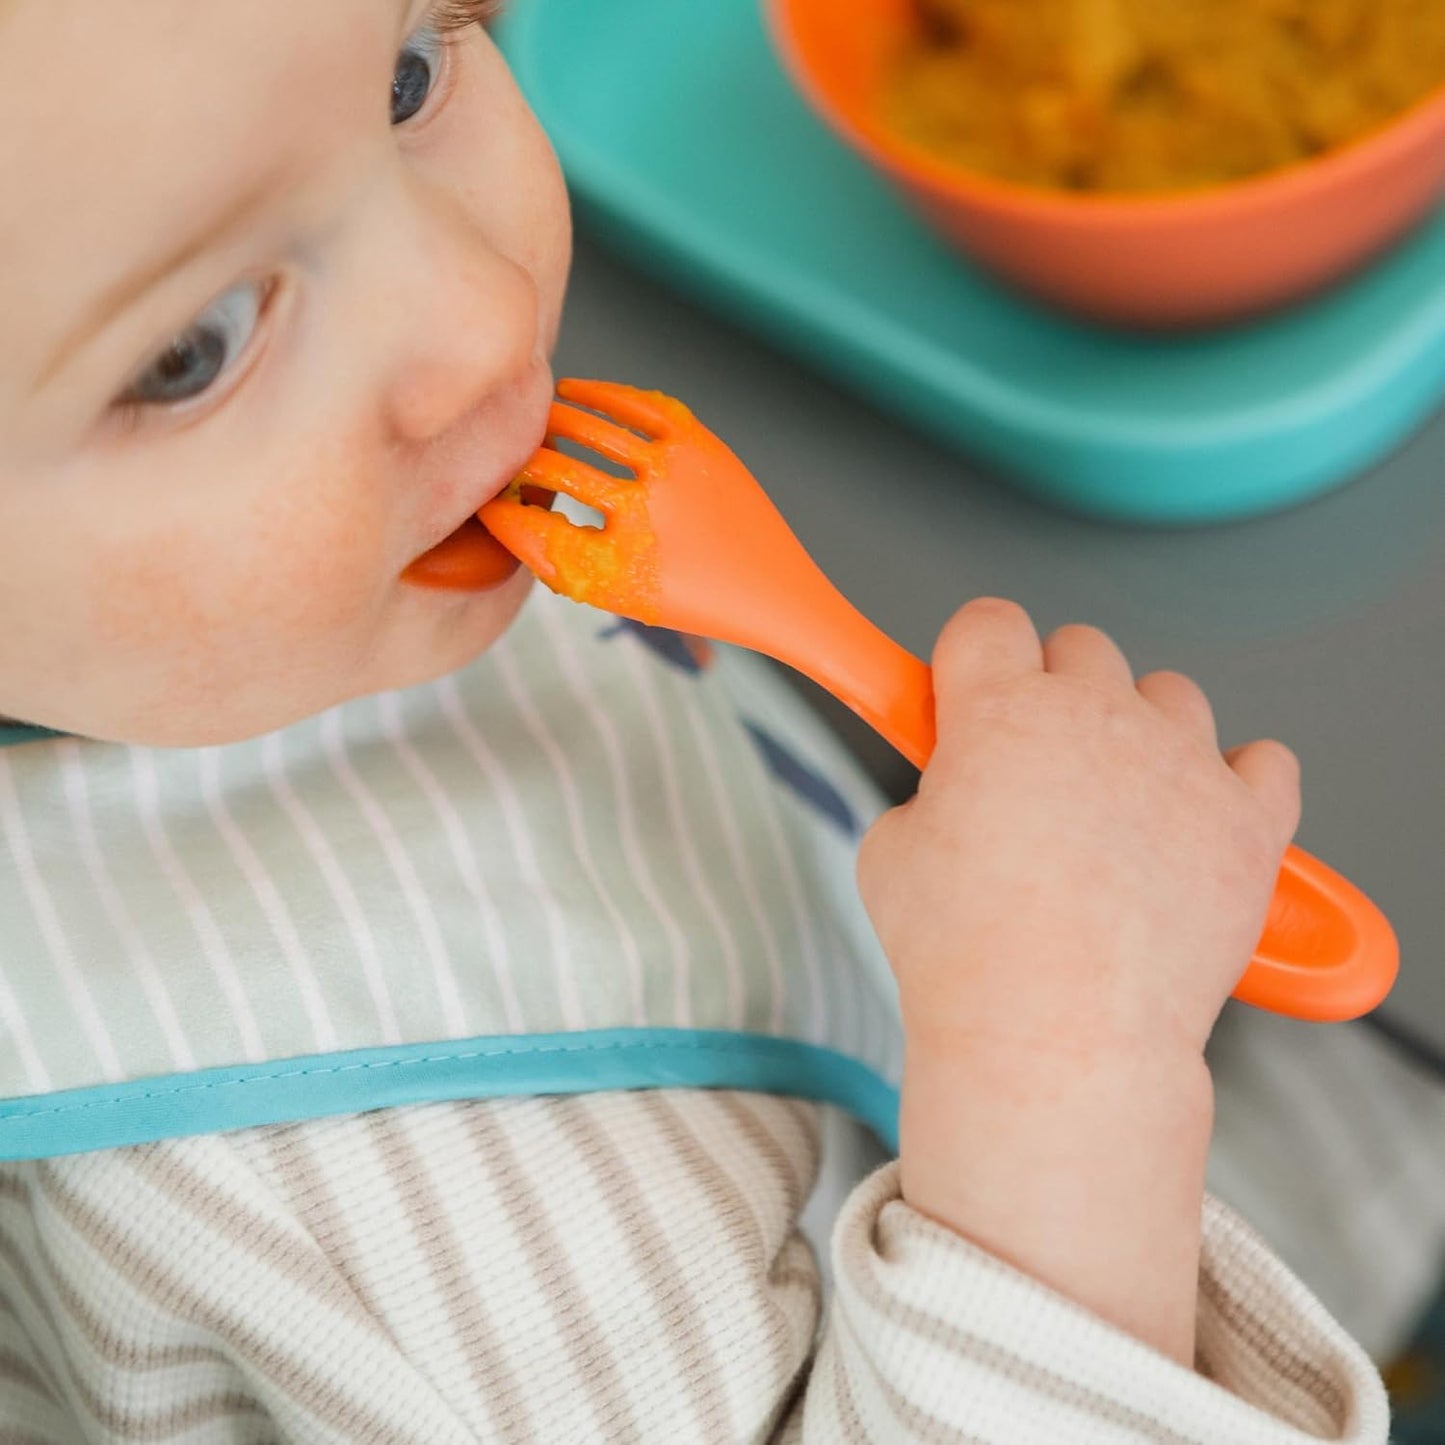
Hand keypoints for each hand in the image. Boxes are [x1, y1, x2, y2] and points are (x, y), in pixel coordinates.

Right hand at [856, 598, 1300, 1359]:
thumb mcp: (888, 854)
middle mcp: (1098, 715)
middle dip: (1053, 689)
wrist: (1055, 1036)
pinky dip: (1237, 779)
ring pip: (1172, 694)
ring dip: (1141, 728)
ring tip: (1115, 801)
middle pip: (1081, 646)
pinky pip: (1267, 761)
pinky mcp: (1248, 823)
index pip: (987, 621)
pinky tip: (1200, 815)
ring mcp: (1182, 763)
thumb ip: (929, 794)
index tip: (966, 689)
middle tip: (1034, 761)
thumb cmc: (965, 956)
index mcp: (999, 709)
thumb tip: (955, 797)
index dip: (972, 655)